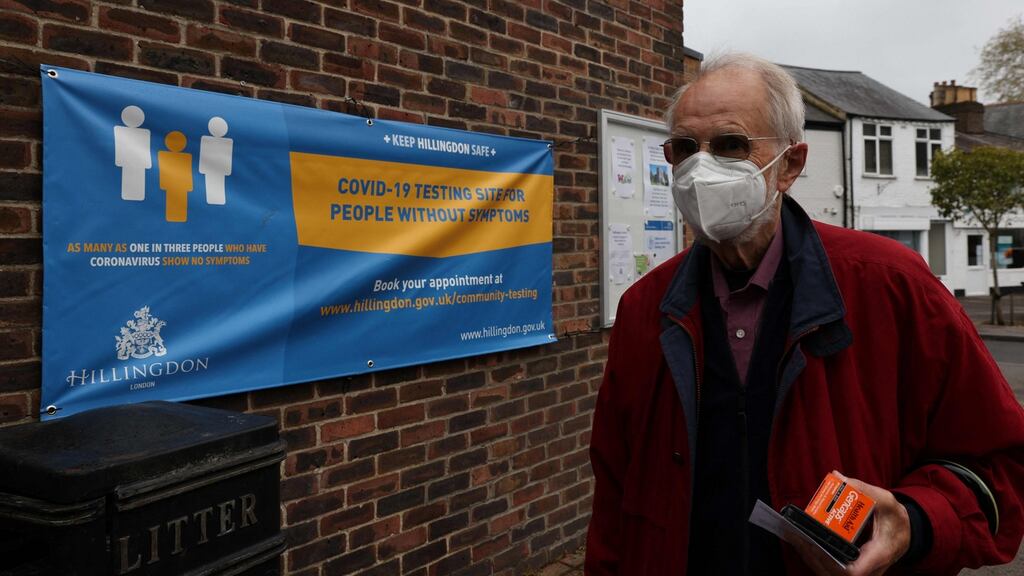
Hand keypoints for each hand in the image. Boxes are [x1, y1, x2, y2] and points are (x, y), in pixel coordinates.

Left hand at [791, 472, 910, 575]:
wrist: (904, 534)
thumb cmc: (895, 519)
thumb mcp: (886, 501)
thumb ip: (864, 489)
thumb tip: (838, 478)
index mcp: (880, 554)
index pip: (853, 571)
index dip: (830, 562)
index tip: (813, 544)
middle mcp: (869, 569)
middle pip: (835, 574)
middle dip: (813, 557)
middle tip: (797, 536)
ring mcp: (860, 572)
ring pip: (830, 574)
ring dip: (811, 558)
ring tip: (795, 538)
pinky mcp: (851, 569)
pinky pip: (830, 570)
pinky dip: (815, 558)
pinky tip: (803, 542)